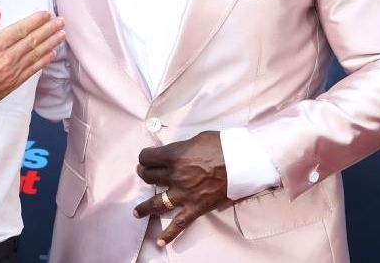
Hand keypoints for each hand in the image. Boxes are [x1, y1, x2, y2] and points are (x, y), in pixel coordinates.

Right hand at [0, 7, 64, 126]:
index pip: (21, 29)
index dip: (36, 21)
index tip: (46, 14)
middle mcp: (6, 58)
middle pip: (32, 40)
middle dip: (49, 29)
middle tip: (61, 21)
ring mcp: (11, 72)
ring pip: (36, 54)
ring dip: (51, 43)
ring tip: (62, 34)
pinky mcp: (13, 84)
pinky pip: (32, 70)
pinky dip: (43, 61)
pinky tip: (51, 53)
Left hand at [132, 131, 228, 246]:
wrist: (243, 163)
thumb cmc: (222, 146)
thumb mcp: (197, 138)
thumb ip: (182, 147)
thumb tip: (174, 152)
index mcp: (174, 156)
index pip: (147, 157)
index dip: (145, 157)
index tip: (146, 158)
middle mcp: (175, 175)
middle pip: (148, 177)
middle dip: (144, 174)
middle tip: (145, 174)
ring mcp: (184, 193)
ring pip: (157, 202)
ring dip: (144, 207)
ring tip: (137, 212)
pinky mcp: (195, 207)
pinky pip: (180, 223)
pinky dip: (169, 234)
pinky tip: (159, 241)